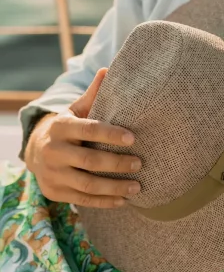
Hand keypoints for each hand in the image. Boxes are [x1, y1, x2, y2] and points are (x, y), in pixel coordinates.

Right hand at [24, 68, 140, 208]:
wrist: (35, 151)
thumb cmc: (66, 128)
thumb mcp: (75, 110)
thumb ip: (93, 95)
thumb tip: (108, 70)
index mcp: (60, 127)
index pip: (88, 129)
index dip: (110, 134)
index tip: (133, 138)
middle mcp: (53, 151)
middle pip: (89, 160)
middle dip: (117, 163)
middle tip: (139, 163)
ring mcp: (52, 174)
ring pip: (87, 184)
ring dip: (115, 187)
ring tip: (137, 186)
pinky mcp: (55, 192)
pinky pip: (83, 199)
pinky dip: (105, 202)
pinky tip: (124, 200)